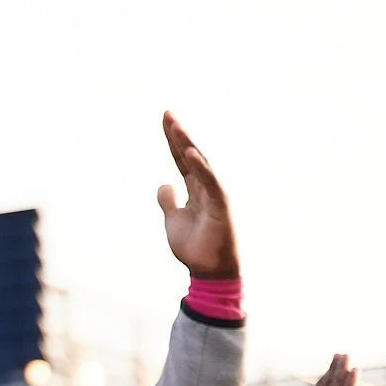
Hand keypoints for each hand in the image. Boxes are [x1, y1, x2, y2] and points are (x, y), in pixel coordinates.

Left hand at [157, 112, 238, 279]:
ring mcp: (214, 194)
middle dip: (178, 135)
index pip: (181, 159)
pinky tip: (188, 153)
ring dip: (187, 144)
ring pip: (200, 164)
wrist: (209, 272)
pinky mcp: (221, 205)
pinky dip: (200, 167)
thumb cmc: (195, 248)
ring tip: (175, 126)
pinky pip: (210, 182)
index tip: (165, 120)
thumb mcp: (173, 220)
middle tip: (167, 114)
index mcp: (195, 189)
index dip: (172, 141)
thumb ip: (168, 201)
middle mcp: (206, 187)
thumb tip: (164, 184)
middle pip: (190, 155)